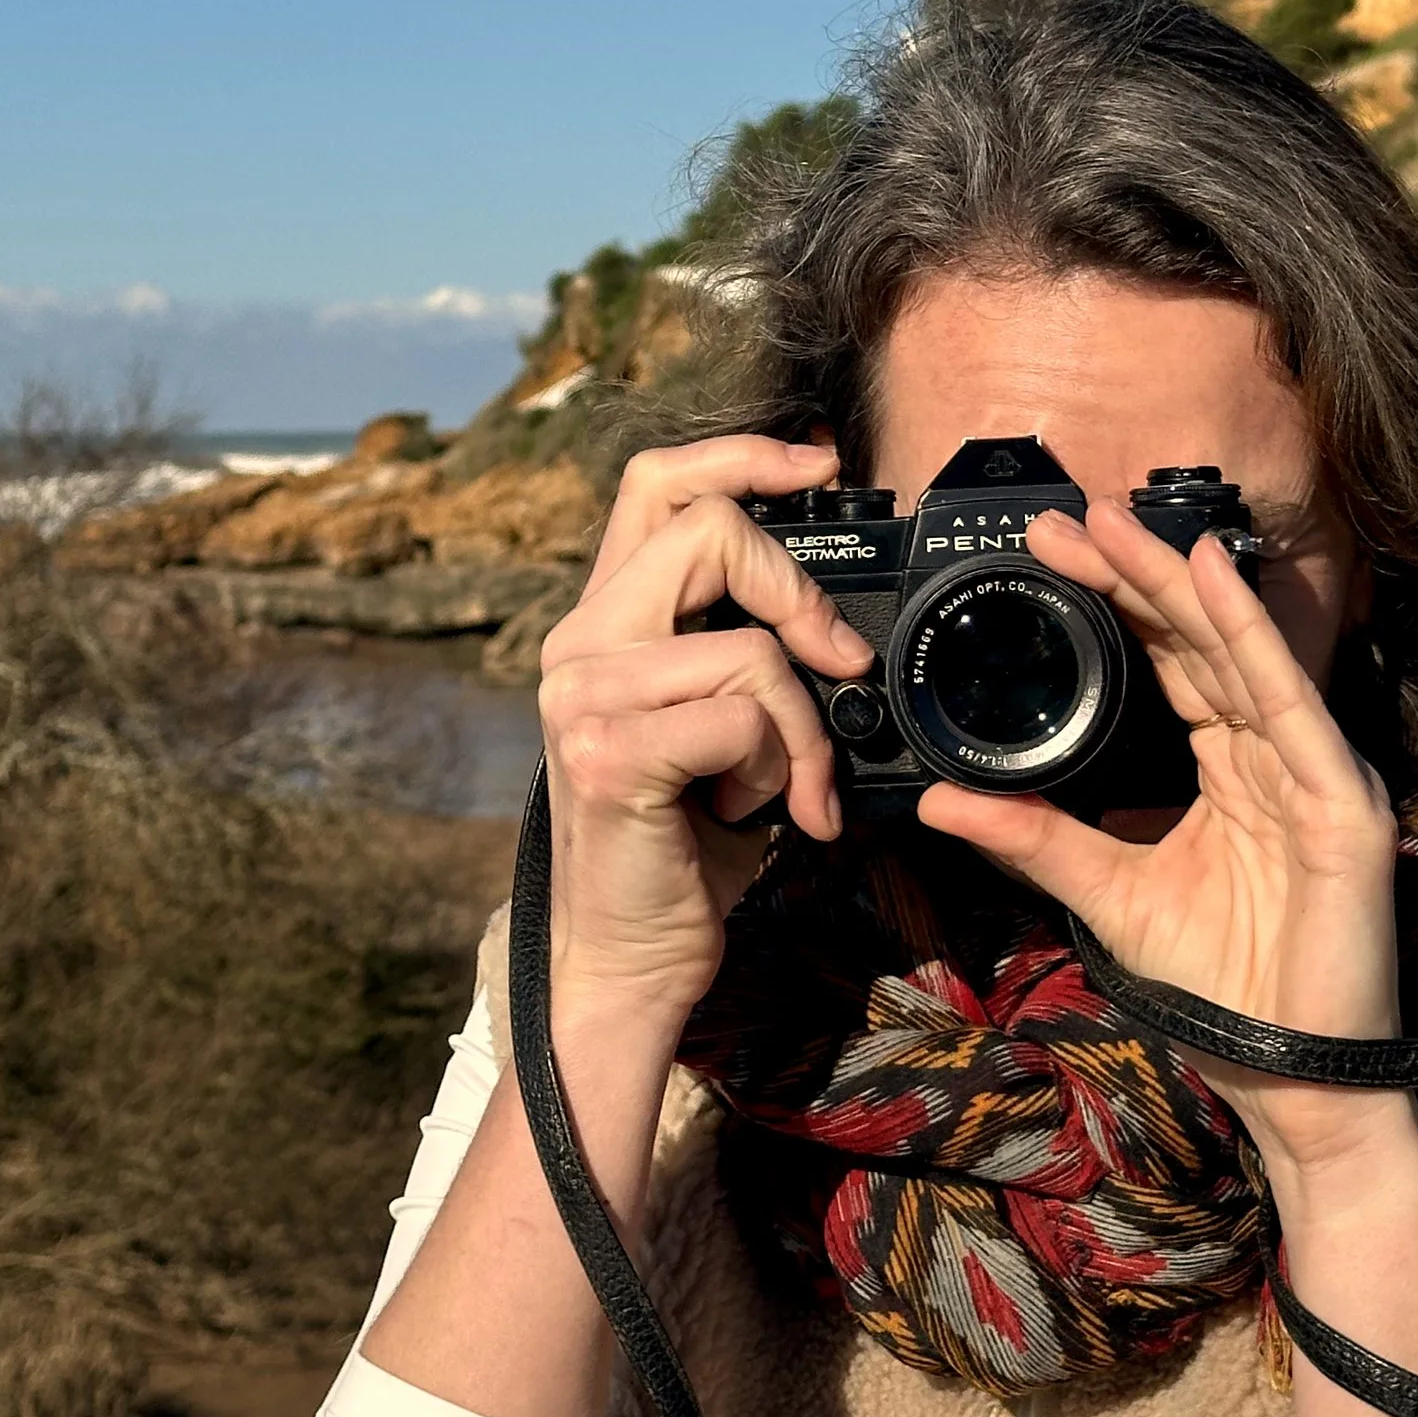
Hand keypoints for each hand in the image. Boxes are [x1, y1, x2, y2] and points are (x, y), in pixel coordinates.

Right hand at [534, 437, 875, 1028]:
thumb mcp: (718, 728)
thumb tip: (836, 620)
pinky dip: (779, 769)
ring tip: (784, 786)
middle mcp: (579, 645)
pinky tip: (751, 815)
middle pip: (709, 531)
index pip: (658, 484)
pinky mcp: (608, 754)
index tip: (820, 463)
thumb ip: (742, 653)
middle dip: (800, 593)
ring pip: (748, 646)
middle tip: (839, 665)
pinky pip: (741, 717)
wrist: (629, 961)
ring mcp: (583, 697)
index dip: (742, 454)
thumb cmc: (686, 847)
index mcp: (605, 624)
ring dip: (801, 727)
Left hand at [917, 501, 1409, 1180]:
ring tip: (1117, 522)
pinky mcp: (1344, 806)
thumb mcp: (1110, 897)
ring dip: (1175, 584)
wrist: (1295, 1090)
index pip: (1174, 665)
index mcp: (1234, 775)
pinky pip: (1288, 706)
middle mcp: (1279, 760)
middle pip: (1202, 644)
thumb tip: (939, 800)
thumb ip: (1036, 839)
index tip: (1052, 551)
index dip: (1120, 603)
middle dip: (1134, 574)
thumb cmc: (1223, 998)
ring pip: (1239, 656)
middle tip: (1066, 514)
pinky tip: (1208, 579)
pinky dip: (1248, 638)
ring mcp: (1318, 776)